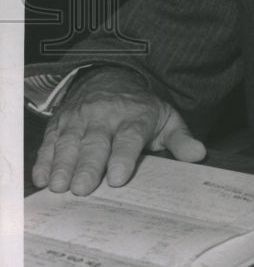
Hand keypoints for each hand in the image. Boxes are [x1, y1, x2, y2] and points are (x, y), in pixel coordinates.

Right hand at [31, 67, 205, 194]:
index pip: (128, 138)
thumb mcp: (167, 119)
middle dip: (87, 166)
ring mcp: (79, 118)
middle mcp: (104, 116)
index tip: (117, 178)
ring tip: (58, 187)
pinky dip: (44, 159)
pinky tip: (41, 177)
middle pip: (95, 143)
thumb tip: (199, 154)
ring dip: (62, 165)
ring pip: (69, 142)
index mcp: (134, 117)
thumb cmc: (142, 109)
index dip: (122, 157)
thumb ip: (181, 139)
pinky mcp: (60, 122)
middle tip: (82, 189)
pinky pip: (50, 140)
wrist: (111, 77)